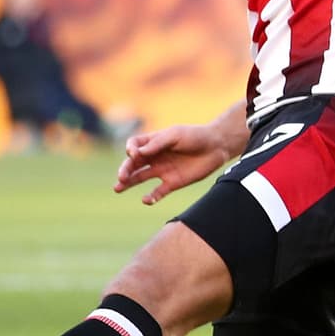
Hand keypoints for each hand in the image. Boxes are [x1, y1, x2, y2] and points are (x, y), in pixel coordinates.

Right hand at [113, 123, 232, 205]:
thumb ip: (157, 144)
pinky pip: (158, 192)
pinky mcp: (172, 183)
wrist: (216, 147)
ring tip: (118, 188)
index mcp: (154, 142)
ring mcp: (163, 170)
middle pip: (133, 164)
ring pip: (140, 178)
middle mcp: (155, 157)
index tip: (134, 154)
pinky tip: (146, 200)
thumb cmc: (195, 136)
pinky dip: (151, 197)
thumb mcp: (175, 135)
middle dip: (125, 169)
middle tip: (120, 178)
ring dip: (129, 183)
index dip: (130, 150)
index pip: (134, 146)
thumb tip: (136, 153)